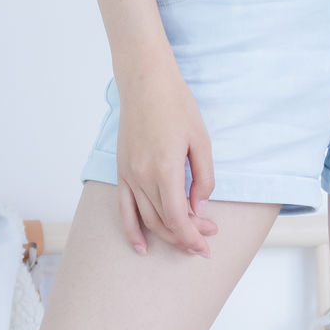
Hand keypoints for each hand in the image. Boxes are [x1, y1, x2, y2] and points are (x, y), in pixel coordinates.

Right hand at [115, 63, 221, 257]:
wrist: (145, 82)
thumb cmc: (176, 106)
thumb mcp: (201, 140)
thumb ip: (203, 178)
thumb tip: (199, 207)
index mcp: (165, 169)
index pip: (178, 218)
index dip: (193, 235)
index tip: (208, 242)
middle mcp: (142, 176)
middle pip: (163, 222)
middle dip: (186, 236)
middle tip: (206, 240)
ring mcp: (128, 175)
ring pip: (146, 218)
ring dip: (166, 235)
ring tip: (185, 242)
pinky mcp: (121, 171)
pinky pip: (123, 208)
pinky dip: (131, 230)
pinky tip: (141, 247)